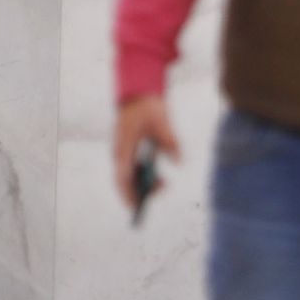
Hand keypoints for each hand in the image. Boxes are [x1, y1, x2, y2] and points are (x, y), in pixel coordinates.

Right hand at [113, 93, 180, 211]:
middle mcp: (120, 152)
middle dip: (139, 192)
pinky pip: (132, 172)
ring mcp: (123, 152)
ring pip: (128, 177)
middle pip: (124, 181)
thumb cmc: (147, 107)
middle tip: (162, 189)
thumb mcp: (161, 120)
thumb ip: (170, 140)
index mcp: (124, 146)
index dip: (128, 193)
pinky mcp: (128, 151)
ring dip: (142, 186)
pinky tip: (157, 179)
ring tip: (163, 184)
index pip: (122, 176)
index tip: (137, 206)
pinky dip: (142, 179)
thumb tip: (178, 161)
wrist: (138, 93)